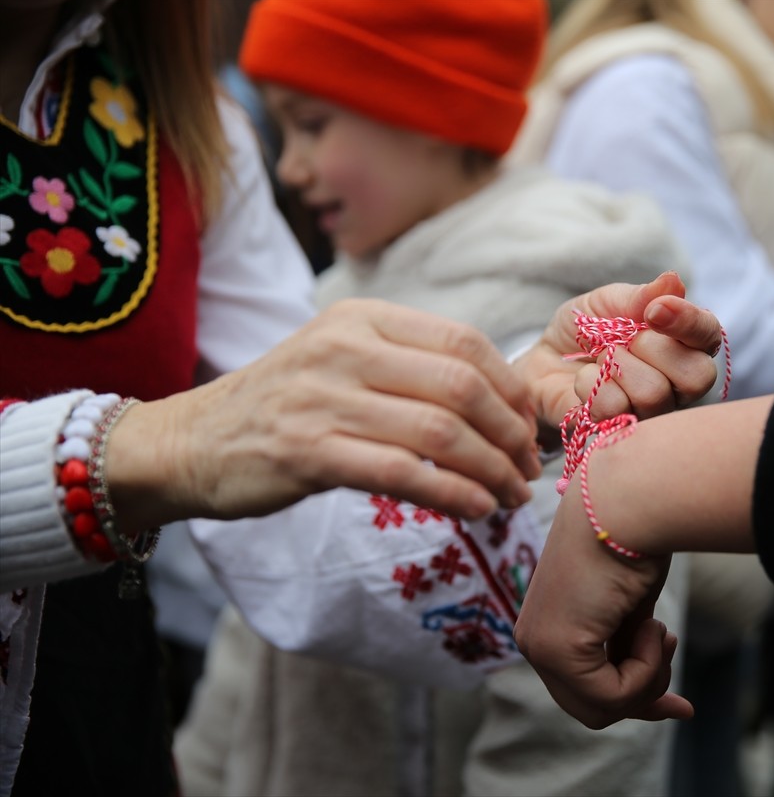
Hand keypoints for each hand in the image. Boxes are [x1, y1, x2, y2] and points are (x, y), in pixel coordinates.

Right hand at [106, 299, 541, 530]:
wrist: (193, 441)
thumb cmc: (286, 405)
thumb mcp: (344, 359)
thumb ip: (411, 367)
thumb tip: (501, 402)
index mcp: (363, 318)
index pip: (464, 341)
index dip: (511, 388)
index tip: (527, 426)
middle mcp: (345, 348)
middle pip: (461, 385)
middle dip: (509, 434)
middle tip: (526, 469)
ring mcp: (323, 399)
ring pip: (439, 432)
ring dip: (490, 470)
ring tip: (509, 495)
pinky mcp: (307, 452)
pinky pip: (402, 473)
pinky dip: (453, 494)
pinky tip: (476, 509)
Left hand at [514, 473, 692, 728]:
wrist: (631, 500)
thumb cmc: (636, 539)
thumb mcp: (633, 611)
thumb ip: (633, 653)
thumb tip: (669, 705)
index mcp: (545, 625)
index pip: (585, 689)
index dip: (636, 699)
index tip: (682, 706)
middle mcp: (533, 639)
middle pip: (592, 708)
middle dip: (643, 695)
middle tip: (678, 666)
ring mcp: (539, 646)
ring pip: (604, 708)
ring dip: (647, 677)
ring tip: (659, 629)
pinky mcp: (558, 648)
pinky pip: (614, 694)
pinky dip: (646, 669)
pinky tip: (652, 625)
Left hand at [516, 272, 722, 436]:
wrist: (544, 360)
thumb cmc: (586, 330)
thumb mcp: (609, 302)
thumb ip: (641, 296)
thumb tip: (673, 281)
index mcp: (686, 343)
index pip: (710, 335)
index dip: (688, 322)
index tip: (653, 311)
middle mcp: (679, 383)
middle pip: (697, 376)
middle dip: (650, 348)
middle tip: (621, 339)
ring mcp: (654, 413)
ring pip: (654, 394)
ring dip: (616, 365)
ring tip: (600, 359)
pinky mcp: (621, 431)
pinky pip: (617, 409)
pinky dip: (591, 386)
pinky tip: (586, 382)